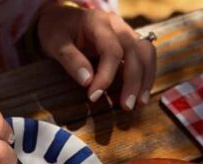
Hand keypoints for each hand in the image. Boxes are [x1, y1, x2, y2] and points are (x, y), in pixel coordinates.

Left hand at [37, 4, 155, 109]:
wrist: (60, 18)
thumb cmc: (56, 31)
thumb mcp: (55, 43)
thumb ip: (71, 60)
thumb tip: (87, 81)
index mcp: (99, 23)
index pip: (111, 51)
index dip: (105, 76)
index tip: (94, 97)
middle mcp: (118, 26)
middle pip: (135, 52)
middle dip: (133, 81)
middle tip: (127, 106)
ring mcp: (126, 32)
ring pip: (146, 53)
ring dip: (146, 79)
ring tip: (139, 103)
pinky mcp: (128, 42)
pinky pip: (144, 57)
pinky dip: (145, 75)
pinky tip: (140, 93)